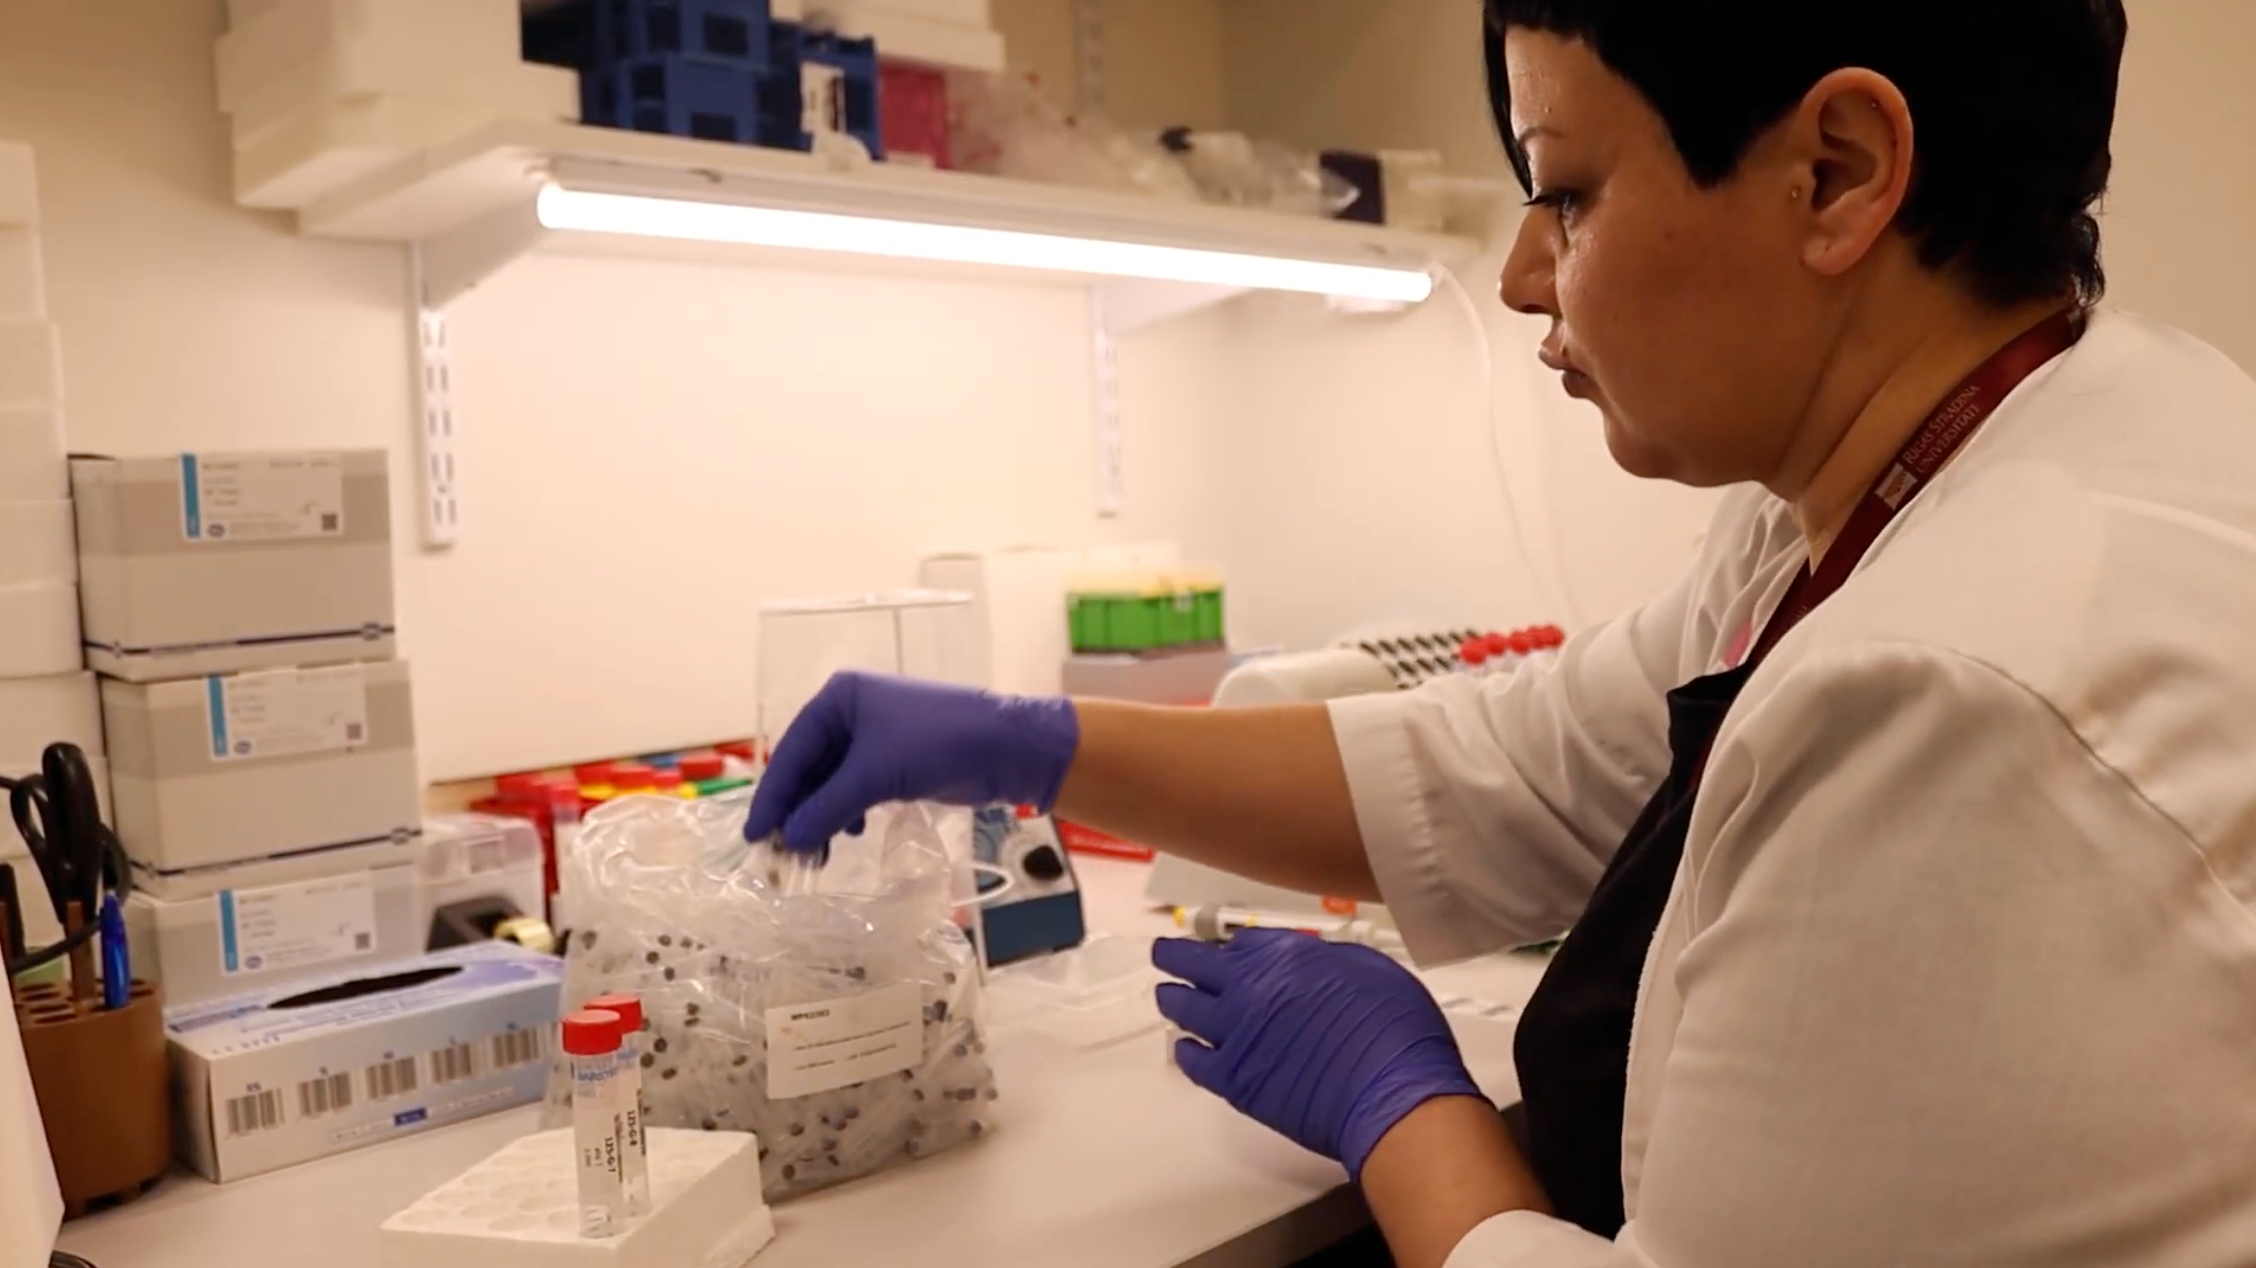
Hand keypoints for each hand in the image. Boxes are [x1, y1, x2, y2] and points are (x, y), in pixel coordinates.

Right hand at [744, 672, 1080, 851]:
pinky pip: (855, 788)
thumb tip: (788, 840)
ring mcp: (875, 736)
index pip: (791, 750)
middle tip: (784, 854)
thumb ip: (825, 809)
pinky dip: (846, 812)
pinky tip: (848, 834)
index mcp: (839, 698)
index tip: (754, 834)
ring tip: (816, 855)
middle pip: (809, 767)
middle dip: (797, 810)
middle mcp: (852, 712)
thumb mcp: (873, 776)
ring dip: (821, 817)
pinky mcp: (895, 760)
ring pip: (832, 781)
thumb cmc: (936, 744)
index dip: (771, 795)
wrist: (1006, 748)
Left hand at [1155, 930, 1484, 1180]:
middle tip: (1164, 953)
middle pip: (1196, 964)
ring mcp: (1236, 1034)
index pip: (1242, 942)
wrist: (1391, 1093)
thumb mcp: (1370, 969)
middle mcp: (1250, 988)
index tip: (1224, 945)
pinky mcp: (1234, 1080)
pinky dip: (1186, 1050)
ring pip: (1185, 1008)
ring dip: (1173, 998)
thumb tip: (1310, 962)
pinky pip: (1194, 1060)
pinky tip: (1184, 1047)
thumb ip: (1327, 961)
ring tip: (1166, 995)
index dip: (1232, 944)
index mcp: (1285, 955)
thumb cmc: (1395, 1032)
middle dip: (1177, 956)